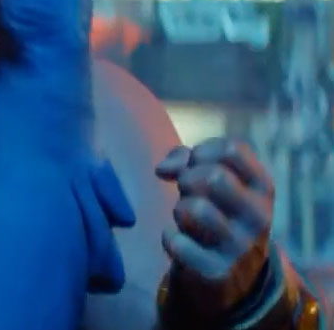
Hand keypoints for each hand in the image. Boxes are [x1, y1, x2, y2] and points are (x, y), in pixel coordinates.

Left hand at [156, 138, 273, 315]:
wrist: (233, 276)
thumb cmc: (219, 212)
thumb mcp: (219, 181)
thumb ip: (189, 159)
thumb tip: (163, 169)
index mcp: (262, 187)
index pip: (232, 150)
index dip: (203, 151)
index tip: (197, 166)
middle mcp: (259, 216)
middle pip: (213, 177)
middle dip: (188, 179)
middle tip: (188, 192)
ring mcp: (241, 246)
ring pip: (194, 208)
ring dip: (179, 209)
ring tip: (187, 219)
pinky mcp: (218, 271)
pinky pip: (178, 242)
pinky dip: (170, 238)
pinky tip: (181, 242)